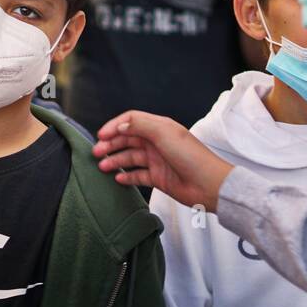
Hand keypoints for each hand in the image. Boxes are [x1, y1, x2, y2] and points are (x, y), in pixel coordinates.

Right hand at [93, 109, 233, 211]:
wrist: (209, 185)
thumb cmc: (190, 156)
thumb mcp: (164, 133)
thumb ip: (139, 125)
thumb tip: (119, 125)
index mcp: (159, 127)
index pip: (130, 120)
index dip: (114, 126)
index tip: (101, 135)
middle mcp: (156, 141)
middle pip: (127, 139)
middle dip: (110, 144)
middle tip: (96, 153)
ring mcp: (157, 160)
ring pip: (130, 157)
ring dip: (115, 160)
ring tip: (102, 167)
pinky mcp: (159, 177)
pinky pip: (138, 175)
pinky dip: (127, 176)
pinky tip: (118, 178)